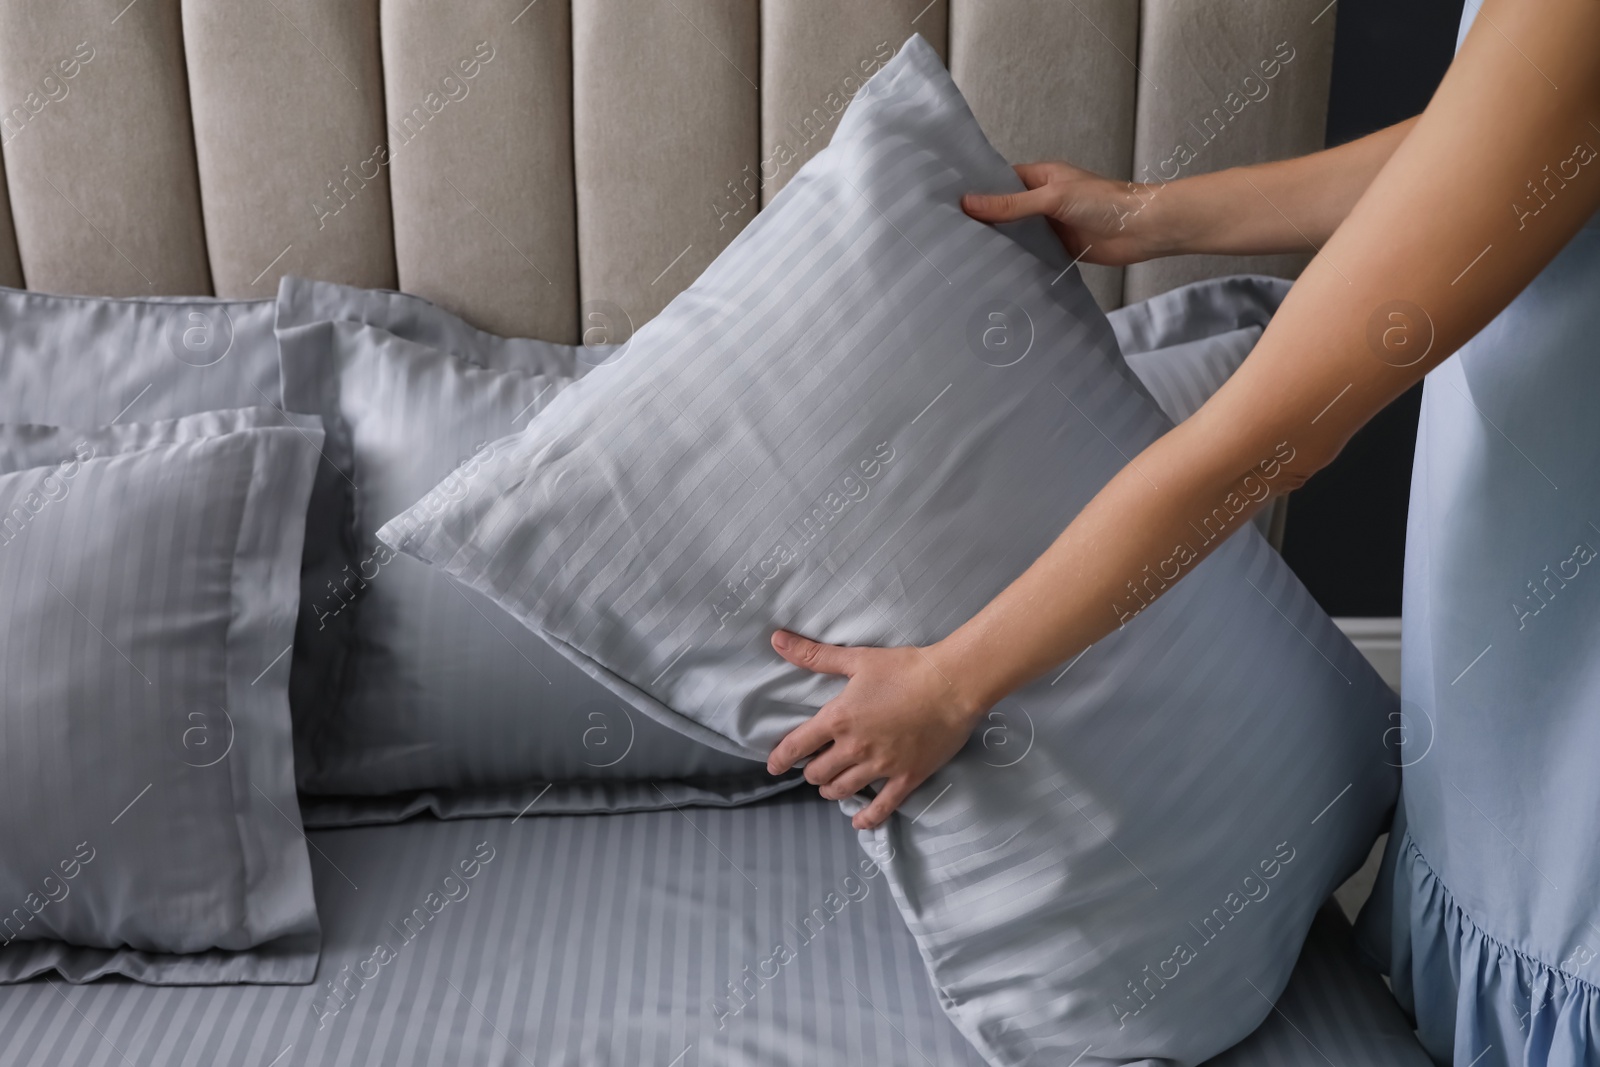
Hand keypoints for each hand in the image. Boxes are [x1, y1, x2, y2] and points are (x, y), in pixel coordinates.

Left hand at [766, 630, 986, 830]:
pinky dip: (867, 818)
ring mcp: (881, 767)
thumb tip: (777, 639)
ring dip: (831, 790)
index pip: (796, 747)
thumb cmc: (905, 668)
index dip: (780, 759)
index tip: (774, 765)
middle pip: (817, 773)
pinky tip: (859, 822)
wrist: (953, 684)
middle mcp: (854, 748)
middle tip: (815, 766)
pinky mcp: (906, 778)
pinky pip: (882, 808)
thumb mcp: (857, 659)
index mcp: (838, 719)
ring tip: (832, 786)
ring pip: (842, 791)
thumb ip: (814, 655)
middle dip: (812, 771)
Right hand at [962, 161, 1177, 265]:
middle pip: (1005, 209)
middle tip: (948, 231)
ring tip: (964, 252)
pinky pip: (1031, 253)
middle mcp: (1042, 200)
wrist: (1141, 229)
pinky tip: (995, 269)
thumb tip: (969, 203)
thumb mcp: (1051, 197)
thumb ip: (1010, 205)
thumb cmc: (1103, 201)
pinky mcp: (1059, 248)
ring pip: (1017, 233)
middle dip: (983, 219)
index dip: (977, 190)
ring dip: (1000, 242)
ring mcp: (1050, 225)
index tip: (947, 201)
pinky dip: (1017, 260)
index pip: (1000, 181)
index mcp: (1040, 177)